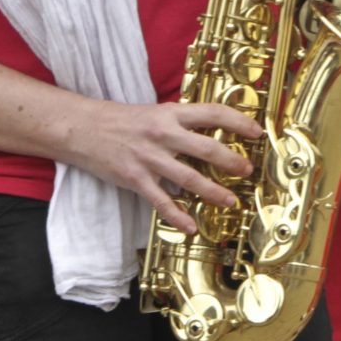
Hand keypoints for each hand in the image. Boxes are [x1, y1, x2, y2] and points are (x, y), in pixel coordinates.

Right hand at [66, 98, 262, 234]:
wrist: (83, 128)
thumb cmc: (123, 120)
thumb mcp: (156, 112)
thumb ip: (182, 122)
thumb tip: (213, 131)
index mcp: (171, 114)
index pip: (213, 112)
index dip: (239, 121)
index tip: (257, 131)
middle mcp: (164, 134)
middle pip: (207, 148)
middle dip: (232, 161)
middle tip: (248, 170)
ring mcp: (150, 157)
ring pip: (189, 178)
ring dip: (213, 191)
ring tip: (230, 200)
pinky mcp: (135, 178)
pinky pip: (161, 201)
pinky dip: (177, 216)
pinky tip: (190, 227)